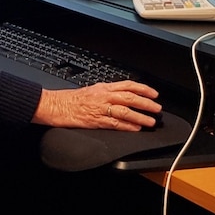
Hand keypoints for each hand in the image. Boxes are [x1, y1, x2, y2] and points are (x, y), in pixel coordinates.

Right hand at [32, 80, 160, 130]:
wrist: (56, 105)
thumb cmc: (72, 99)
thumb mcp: (92, 90)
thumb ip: (108, 92)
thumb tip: (124, 94)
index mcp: (104, 87)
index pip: (128, 85)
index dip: (143, 89)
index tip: (154, 94)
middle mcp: (104, 96)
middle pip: (130, 98)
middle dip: (146, 103)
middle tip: (157, 108)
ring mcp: (101, 108)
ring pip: (125, 111)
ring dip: (140, 116)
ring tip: (150, 121)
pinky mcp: (96, 120)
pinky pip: (115, 123)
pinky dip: (127, 126)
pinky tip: (135, 128)